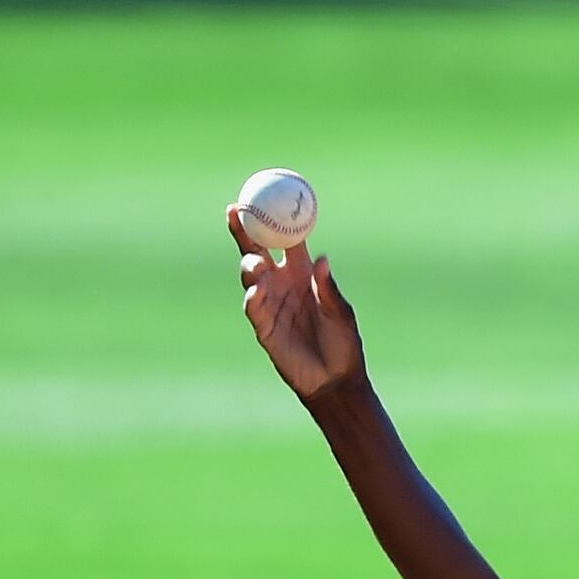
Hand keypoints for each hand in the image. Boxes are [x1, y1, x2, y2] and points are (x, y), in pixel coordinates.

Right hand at [230, 213, 362, 399]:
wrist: (335, 380)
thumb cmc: (344, 344)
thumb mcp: (341, 314)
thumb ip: (328, 289)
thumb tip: (322, 260)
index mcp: (302, 273)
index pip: (284, 239)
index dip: (274, 218)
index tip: (266, 198)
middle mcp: (282, 283)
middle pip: (256, 248)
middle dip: (244, 229)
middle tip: (234, 210)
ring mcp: (270, 302)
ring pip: (250, 274)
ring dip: (251, 264)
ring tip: (256, 263)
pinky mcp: (263, 325)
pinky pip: (253, 306)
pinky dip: (254, 296)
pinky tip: (257, 291)